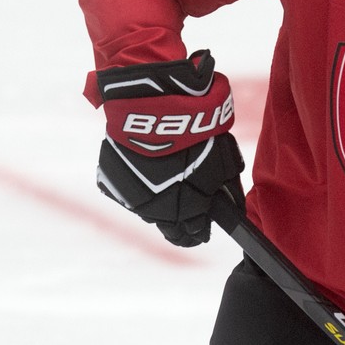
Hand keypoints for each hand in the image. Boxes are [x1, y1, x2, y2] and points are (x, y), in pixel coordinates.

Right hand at [91, 51, 243, 246]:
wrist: (155, 107)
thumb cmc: (196, 134)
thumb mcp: (224, 163)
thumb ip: (227, 191)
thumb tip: (234, 210)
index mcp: (185, 213)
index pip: (192, 237)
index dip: (200, 231)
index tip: (203, 224)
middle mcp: (156, 213)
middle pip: (169, 229)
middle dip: (180, 221)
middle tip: (187, 203)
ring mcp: (131, 199)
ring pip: (148, 210)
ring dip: (158, 201)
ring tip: (167, 177)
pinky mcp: (111, 182)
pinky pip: (127, 190)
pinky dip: (136, 181)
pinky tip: (145, 165)